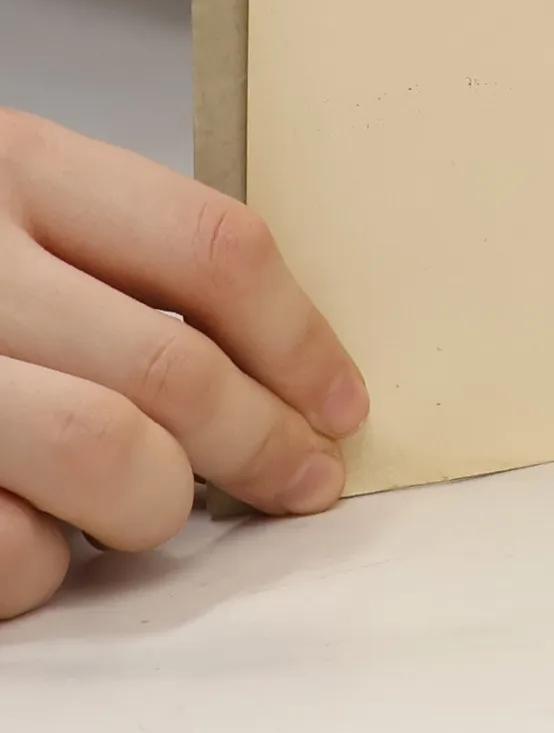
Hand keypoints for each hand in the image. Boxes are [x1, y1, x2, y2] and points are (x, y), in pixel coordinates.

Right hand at [0, 110, 366, 618]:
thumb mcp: (7, 201)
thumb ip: (114, 254)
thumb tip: (278, 366)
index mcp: (16, 166)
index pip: (213, 248)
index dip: (300, 337)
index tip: (340, 400)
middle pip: (175, 368)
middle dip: (263, 442)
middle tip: (303, 482)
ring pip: (108, 463)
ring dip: (157, 508)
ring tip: (152, 510)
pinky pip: (8, 553)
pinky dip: (42, 566)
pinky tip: (38, 539)